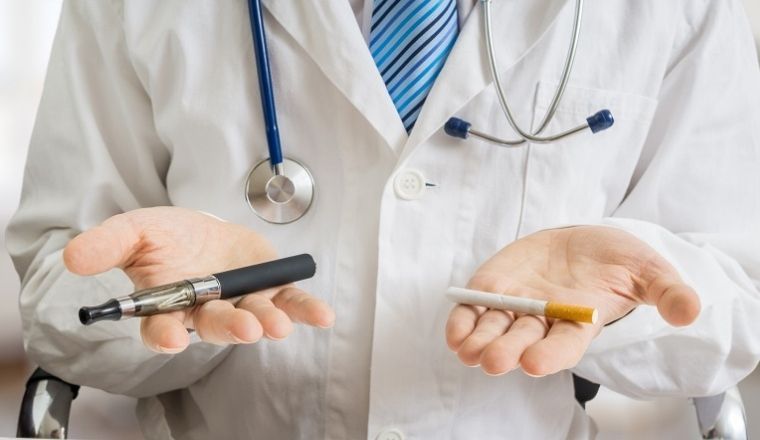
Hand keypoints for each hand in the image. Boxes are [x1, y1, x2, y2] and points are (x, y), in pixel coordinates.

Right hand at [64, 207, 334, 352]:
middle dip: (229, 327)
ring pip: (253, 317)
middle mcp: (205, 312)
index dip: (164, 334)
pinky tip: (322, 317)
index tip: (169, 338)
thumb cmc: (170, 238)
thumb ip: (108, 243)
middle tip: (244, 329)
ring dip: (267, 322)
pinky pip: (290, 304)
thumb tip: (74, 258)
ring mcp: (241, 303)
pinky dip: (306, 311)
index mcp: (167, 305)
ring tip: (276, 325)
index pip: (161, 327)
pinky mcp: (270, 292)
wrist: (206, 231)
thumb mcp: (136, 229)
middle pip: (214, 325)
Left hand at [445, 226, 699, 376]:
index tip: (536, 363)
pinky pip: (474, 309)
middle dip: (507, 351)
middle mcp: (543, 321)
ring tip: (467, 350)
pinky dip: (463, 320)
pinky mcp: (493, 287)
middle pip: (522, 342)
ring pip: (493, 330)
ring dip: (478, 341)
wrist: (582, 241)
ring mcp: (515, 305)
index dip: (550, 355)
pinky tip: (455, 331)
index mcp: (579, 323)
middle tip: (494, 361)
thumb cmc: (616, 260)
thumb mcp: (647, 270)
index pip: (563, 346)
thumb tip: (689, 310)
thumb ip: (666, 291)